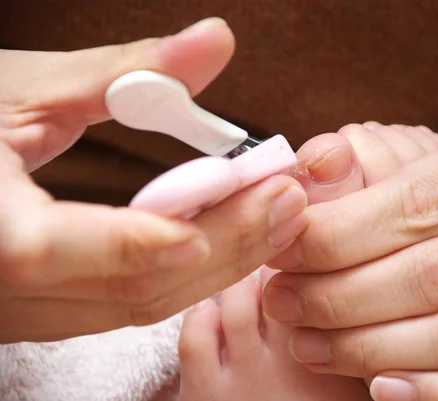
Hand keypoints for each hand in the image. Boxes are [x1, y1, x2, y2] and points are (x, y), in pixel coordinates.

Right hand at [0, 18, 307, 342]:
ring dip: (216, 265)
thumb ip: (126, 72)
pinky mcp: (48, 312)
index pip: (51, 247)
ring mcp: (24, 313)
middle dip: (220, 246)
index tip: (232, 207)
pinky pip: (129, 305)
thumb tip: (215, 40)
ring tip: (274, 216)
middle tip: (285, 199)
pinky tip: (227, 237)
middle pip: (125, 288)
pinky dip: (185, 273)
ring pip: (138, 307)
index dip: (143, 237)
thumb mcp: (28, 87)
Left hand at [178, 122, 437, 399]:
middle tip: (284, 302)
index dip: (334, 235)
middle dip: (338, 296)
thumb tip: (310, 165)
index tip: (281, 252)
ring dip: (365, 347)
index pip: (415, 204)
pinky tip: (377, 384)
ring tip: (308, 343)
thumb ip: (365, 168)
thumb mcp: (430, 174)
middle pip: (431, 274)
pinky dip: (429, 392)